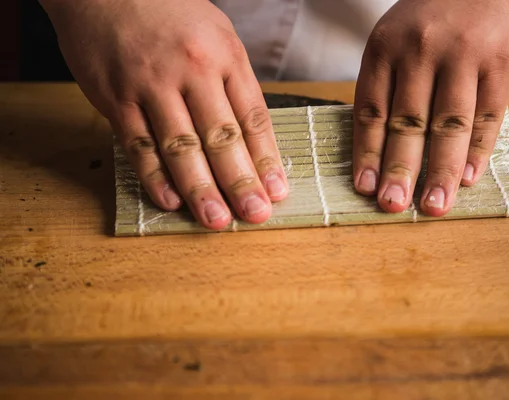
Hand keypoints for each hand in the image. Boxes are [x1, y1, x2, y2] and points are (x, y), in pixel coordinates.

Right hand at [41, 0, 288, 229]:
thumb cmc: (168, 13)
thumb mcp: (216, 35)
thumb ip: (233, 84)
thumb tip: (252, 138)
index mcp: (225, 56)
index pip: (252, 117)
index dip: (266, 159)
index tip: (277, 191)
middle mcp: (191, 70)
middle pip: (221, 136)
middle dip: (241, 181)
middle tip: (255, 215)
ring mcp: (151, 85)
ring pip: (180, 146)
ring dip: (200, 188)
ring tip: (217, 220)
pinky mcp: (115, 98)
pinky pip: (138, 144)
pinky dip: (154, 177)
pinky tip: (171, 202)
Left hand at [353, 0, 508, 215]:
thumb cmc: (436, 16)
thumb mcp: (397, 37)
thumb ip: (389, 84)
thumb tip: (378, 146)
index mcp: (385, 47)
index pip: (371, 110)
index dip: (367, 152)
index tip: (364, 187)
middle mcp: (420, 50)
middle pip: (407, 122)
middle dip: (399, 169)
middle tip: (392, 205)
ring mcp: (463, 56)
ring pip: (448, 124)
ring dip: (439, 171)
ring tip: (433, 205)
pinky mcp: (501, 63)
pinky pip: (487, 115)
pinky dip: (477, 150)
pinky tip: (467, 178)